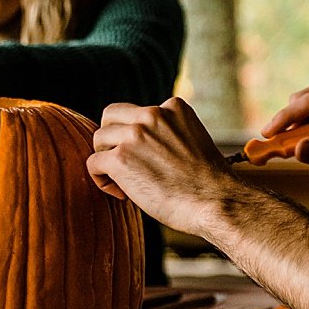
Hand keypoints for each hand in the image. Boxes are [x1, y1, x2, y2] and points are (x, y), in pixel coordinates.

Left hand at [88, 97, 245, 234]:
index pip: (139, 112)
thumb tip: (143, 147)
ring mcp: (135, 135)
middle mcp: (152, 114)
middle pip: (111, 116)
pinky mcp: (120, 158)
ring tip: (124, 181)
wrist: (215, 202)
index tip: (147, 157)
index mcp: (173, 107)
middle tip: (125, 164)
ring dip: (107, 159)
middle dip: (113, 139)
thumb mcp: (193, 141)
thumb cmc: (208, 183)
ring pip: (99, 138)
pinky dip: (101, 180)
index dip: (136, 135)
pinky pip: (93, 163)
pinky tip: (121, 193)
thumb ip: (168, 134)